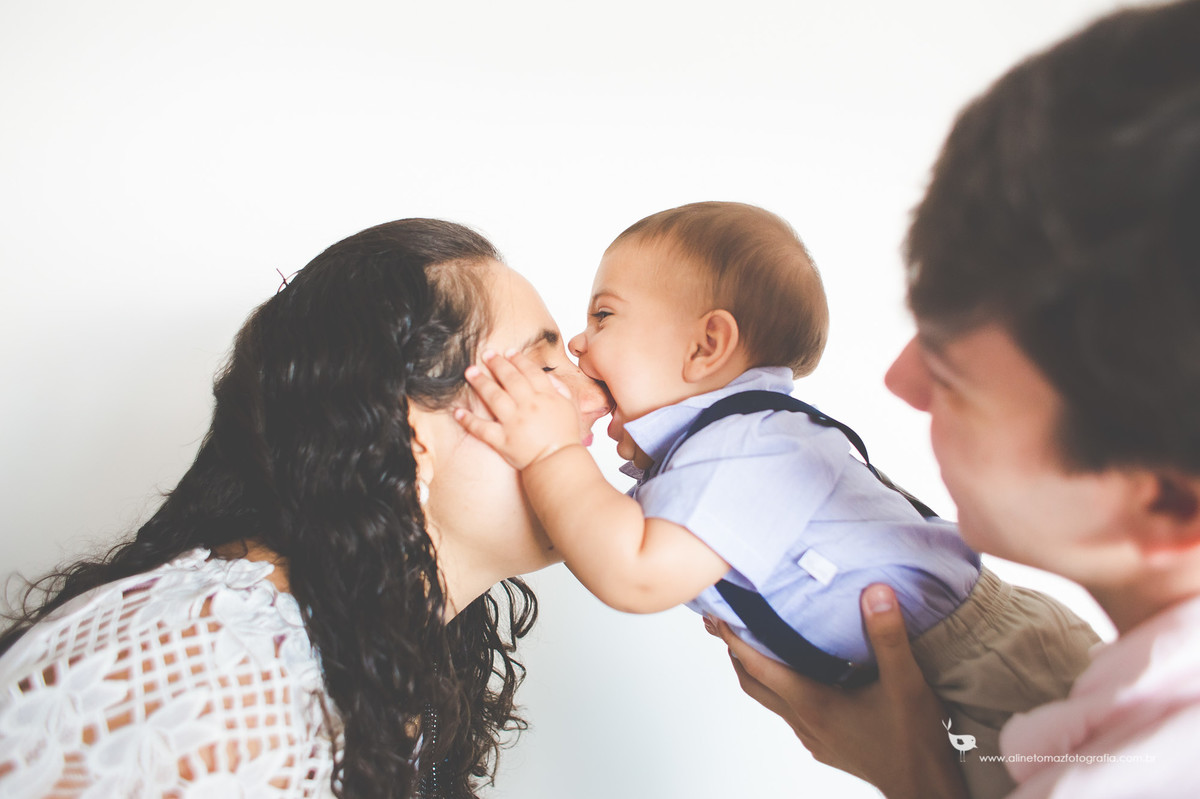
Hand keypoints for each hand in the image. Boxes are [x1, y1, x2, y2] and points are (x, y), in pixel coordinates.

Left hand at [456, 350, 582, 469]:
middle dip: (497, 364)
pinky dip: (468, 420)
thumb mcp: (570, 408)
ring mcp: (514, 423)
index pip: (531, 372)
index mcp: (546, 397)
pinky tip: (458, 412)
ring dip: (480, 382)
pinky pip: (482, 428)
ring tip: (470, 372)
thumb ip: (560, 389)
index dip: (518, 360)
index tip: (508, 353)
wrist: (558, 462)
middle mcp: (529, 406)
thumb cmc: (565, 437)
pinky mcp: (502, 440)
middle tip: (486, 355)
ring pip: (494, 397)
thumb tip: (548, 376)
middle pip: (510, 379)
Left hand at [709, 584, 967, 798]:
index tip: (718, 616)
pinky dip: (781, 688)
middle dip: (735, 653)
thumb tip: (876, 592)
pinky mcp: (824, 744)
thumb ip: (888, 636)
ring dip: (758, 671)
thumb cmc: (913, 741)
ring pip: (770, 699)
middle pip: (753, 684)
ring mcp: (813, 736)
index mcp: (813, 704)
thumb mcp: (905, 682)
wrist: (924, 789)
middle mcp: (804, 721)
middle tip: (724, 625)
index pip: (759, 668)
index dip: (735, 640)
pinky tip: (800, 675)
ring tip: (754, 643)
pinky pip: (790, 711)